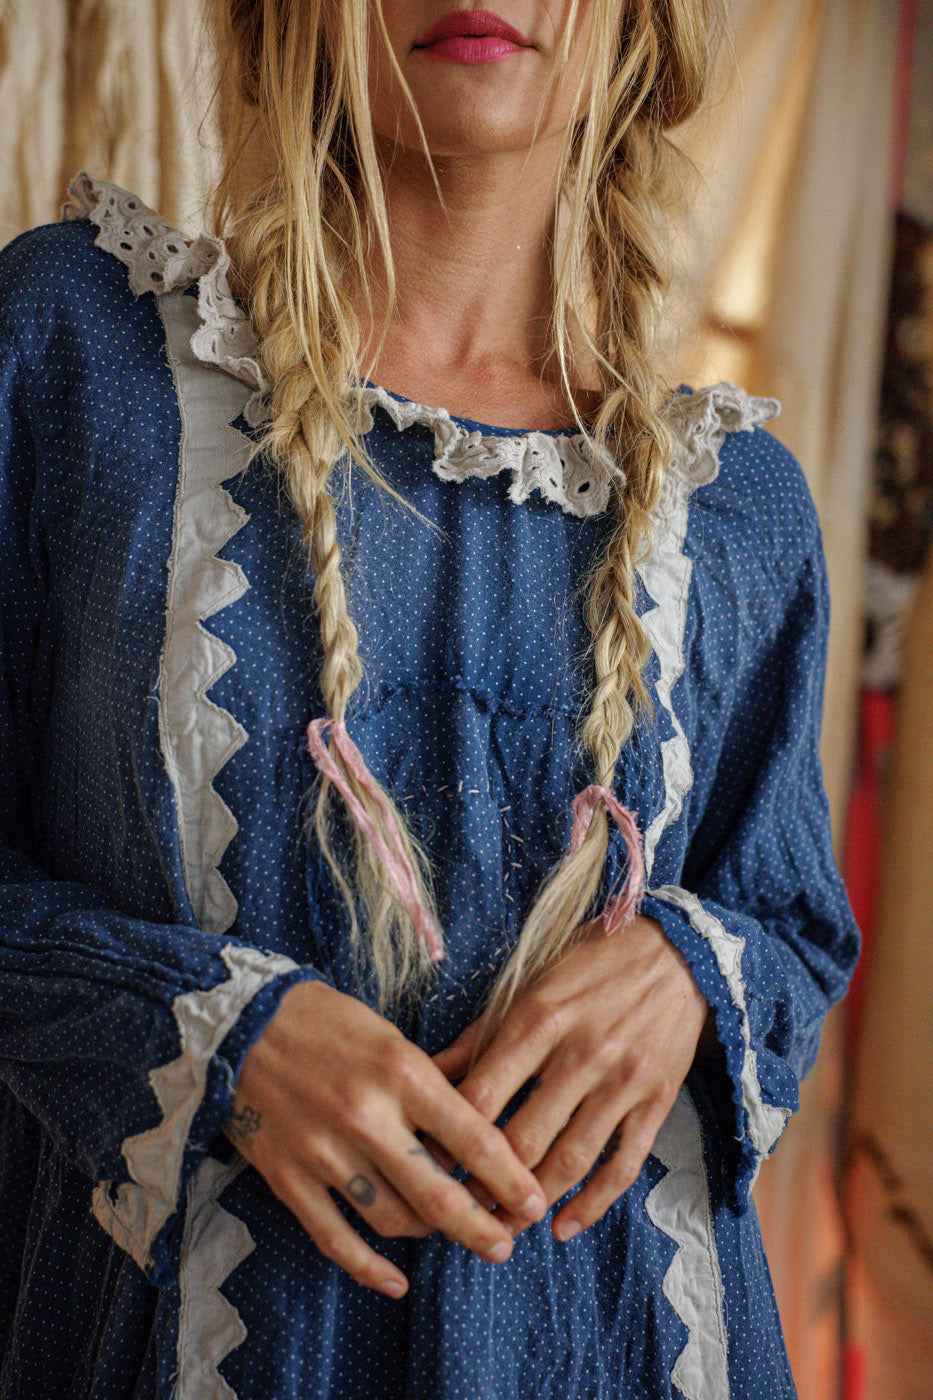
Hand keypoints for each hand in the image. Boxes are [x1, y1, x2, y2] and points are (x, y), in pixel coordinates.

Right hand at [224, 980, 547, 1296]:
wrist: (241, 1022)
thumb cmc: (327, 1022)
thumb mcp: (391, 1037)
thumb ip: (432, 1086)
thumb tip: (479, 1135)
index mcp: (401, 1072)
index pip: (474, 1139)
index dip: (511, 1179)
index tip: (535, 1203)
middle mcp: (367, 1116)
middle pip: (440, 1194)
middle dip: (483, 1228)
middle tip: (506, 1245)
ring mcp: (325, 1151)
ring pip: (394, 1219)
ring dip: (430, 1236)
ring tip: (453, 1237)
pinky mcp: (288, 1177)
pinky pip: (336, 1238)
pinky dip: (370, 1267)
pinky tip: (395, 1279)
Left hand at [430, 915, 710, 1240]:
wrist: (678, 952)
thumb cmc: (593, 963)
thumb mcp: (531, 982)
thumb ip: (481, 1033)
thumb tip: (428, 1073)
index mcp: (539, 1018)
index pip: (483, 1095)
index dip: (450, 1138)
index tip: (429, 1162)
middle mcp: (581, 1054)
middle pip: (522, 1138)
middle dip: (485, 1182)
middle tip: (459, 1206)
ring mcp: (622, 1082)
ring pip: (570, 1160)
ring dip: (531, 1202)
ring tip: (502, 1223)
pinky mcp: (657, 1102)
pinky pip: (622, 1166)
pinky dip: (592, 1204)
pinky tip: (564, 1225)